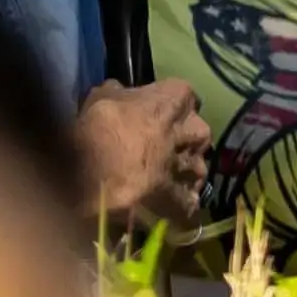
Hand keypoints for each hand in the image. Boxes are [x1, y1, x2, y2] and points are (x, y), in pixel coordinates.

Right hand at [77, 78, 210, 231]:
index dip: (167, 105)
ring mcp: (196, 168)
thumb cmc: (101, 133)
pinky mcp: (190, 201)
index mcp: (178, 98)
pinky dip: (175, 201)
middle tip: (156, 148)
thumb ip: (120, 93)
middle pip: (195, 132)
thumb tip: (120, 92)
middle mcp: (197, 130)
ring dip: (180, 171)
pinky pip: (186, 198)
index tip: (152, 114)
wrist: (99, 184)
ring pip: (194, 166)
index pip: (182, 94)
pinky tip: (158, 204)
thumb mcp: (100, 97)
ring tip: (155, 181)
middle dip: (181, 139)